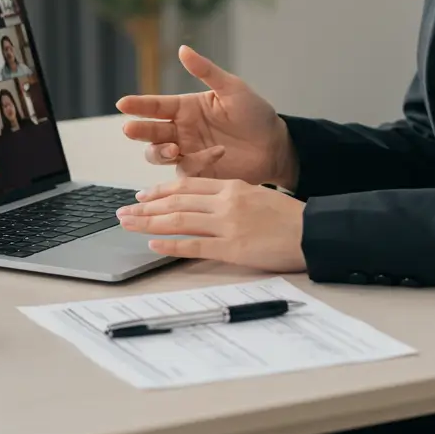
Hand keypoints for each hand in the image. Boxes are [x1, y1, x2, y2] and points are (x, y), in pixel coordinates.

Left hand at [116, 178, 306, 272]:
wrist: (312, 230)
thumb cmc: (289, 216)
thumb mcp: (258, 194)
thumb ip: (231, 196)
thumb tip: (206, 204)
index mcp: (232, 186)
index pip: (187, 185)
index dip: (160, 190)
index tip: (143, 195)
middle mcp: (225, 202)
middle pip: (176, 202)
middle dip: (145, 206)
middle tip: (123, 211)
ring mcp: (227, 224)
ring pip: (178, 220)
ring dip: (149, 222)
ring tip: (128, 224)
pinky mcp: (232, 248)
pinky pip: (194, 245)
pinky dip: (171, 245)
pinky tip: (153, 244)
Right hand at [117, 45, 298, 186]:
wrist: (274, 144)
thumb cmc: (254, 113)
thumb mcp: (232, 88)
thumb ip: (206, 71)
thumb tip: (182, 49)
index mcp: (186, 107)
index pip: (156, 105)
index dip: (139, 105)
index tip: (123, 103)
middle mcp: (182, 130)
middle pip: (151, 132)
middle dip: (139, 131)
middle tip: (130, 129)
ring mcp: (188, 151)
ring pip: (158, 155)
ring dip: (159, 152)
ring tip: (172, 148)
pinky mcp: (199, 171)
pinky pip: (185, 170)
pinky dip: (197, 163)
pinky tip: (216, 153)